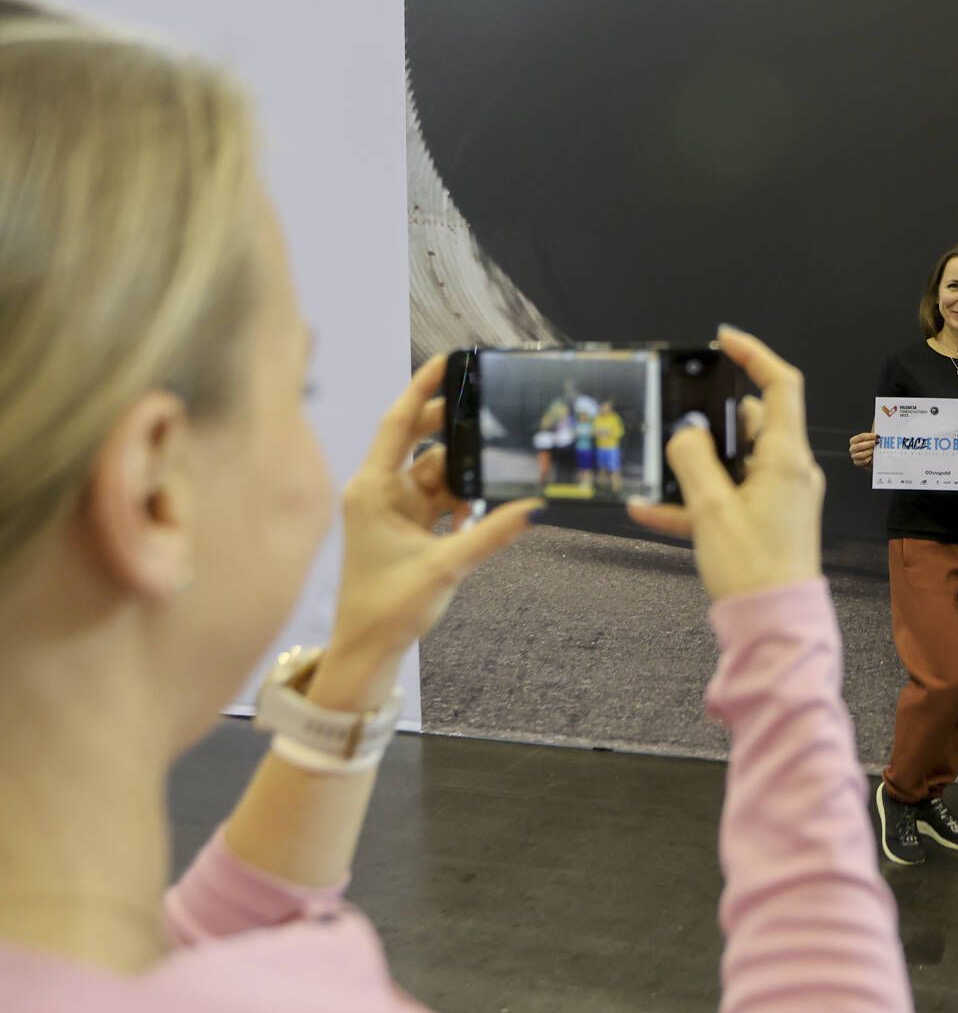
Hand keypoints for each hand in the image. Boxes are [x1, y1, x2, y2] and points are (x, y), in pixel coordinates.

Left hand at [311, 355, 539, 709]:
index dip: (422, 389)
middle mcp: (380, 492)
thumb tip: (534, 507)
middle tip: (492, 414)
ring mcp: (395, 510)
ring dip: (466, 472)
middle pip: (421, 442)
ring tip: (502, 464)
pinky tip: (488, 503)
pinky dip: (464, 499)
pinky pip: (442, 499)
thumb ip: (491, 534)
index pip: (398, 424)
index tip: (448, 361)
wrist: (367, 650)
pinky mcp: (409, 528)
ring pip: (437, 472)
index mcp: (373, 489)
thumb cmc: (387, 608)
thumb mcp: (445, 567)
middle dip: (455, 430)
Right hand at [628, 329, 821, 599]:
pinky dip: (693, 501)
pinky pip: (727, 499)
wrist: (773, 629)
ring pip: (734, 462)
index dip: (755, 355)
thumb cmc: (752, 569)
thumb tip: (683, 431)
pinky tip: (646, 511)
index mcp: (786, 458)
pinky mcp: (766, 522)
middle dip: (711, 418)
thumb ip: (692, 461)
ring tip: (657, 466)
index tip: (723, 339)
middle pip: (752, 423)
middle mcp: (789, 471)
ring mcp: (780, 497)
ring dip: (696, 464)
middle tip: (676, 412)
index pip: (781, 386)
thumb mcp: (711, 510)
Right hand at [848, 430, 876, 467]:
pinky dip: (869, 460)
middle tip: (878, 443)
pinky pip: (863, 462)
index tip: (878, 436)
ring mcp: (854, 456)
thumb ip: (873, 434)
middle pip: (860, 446)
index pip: (861, 436)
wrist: (871, 459)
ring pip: (861, 455)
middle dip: (870, 444)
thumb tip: (880, 424)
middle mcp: (852, 448)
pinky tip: (873, 457)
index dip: (870, 436)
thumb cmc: (871, 446)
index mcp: (854, 440)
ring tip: (875, 451)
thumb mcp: (871, 440)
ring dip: (869, 452)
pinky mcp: (857, 463)